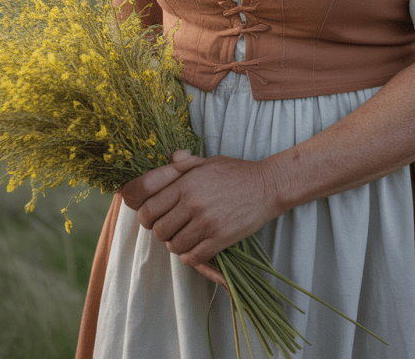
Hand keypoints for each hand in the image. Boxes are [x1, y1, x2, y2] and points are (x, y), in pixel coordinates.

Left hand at [121, 150, 281, 281]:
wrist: (267, 185)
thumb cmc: (236, 172)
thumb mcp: (208, 162)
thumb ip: (184, 163)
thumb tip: (170, 157)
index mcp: (186, 183)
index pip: (149, 207)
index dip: (147, 216)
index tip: (154, 217)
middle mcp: (192, 203)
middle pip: (158, 230)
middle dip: (161, 231)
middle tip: (171, 227)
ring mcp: (206, 222)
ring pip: (174, 245)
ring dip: (176, 244)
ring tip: (185, 236)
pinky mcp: (221, 238)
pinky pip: (193, 257)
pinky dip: (190, 256)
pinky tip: (196, 248)